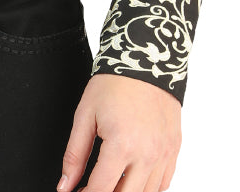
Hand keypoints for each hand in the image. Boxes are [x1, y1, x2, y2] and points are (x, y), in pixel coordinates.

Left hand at [57, 73, 181, 191]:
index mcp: (122, 145)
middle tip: (90, 187)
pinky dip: (147, 188)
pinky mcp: (174, 150)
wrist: (146, 60)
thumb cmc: (114, 83)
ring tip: (110, 182)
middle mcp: (147, 155)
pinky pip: (163, 184)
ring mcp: (164, 155)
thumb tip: (65, 184)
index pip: (101, 190)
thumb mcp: (85, 115)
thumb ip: (74, 154)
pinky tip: (132, 180)